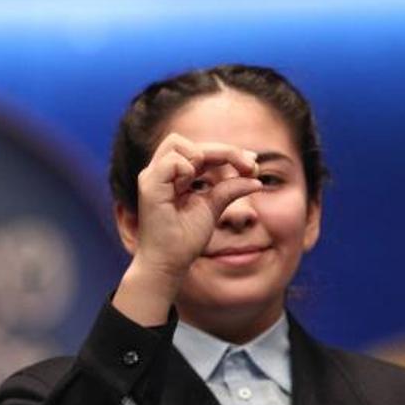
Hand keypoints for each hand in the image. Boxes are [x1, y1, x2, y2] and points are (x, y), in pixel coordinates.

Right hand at [112, 134, 262, 324]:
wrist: (169, 264)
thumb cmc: (184, 240)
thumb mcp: (213, 207)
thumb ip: (229, 188)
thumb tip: (255, 177)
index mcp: (173, 176)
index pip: (201, 149)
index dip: (228, 152)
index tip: (252, 165)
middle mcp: (160, 173)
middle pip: (190, 141)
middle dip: (223, 150)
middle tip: (248, 167)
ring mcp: (152, 177)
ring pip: (177, 142)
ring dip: (202, 156)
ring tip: (210, 181)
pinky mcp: (149, 186)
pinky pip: (172, 161)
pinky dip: (187, 170)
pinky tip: (190, 188)